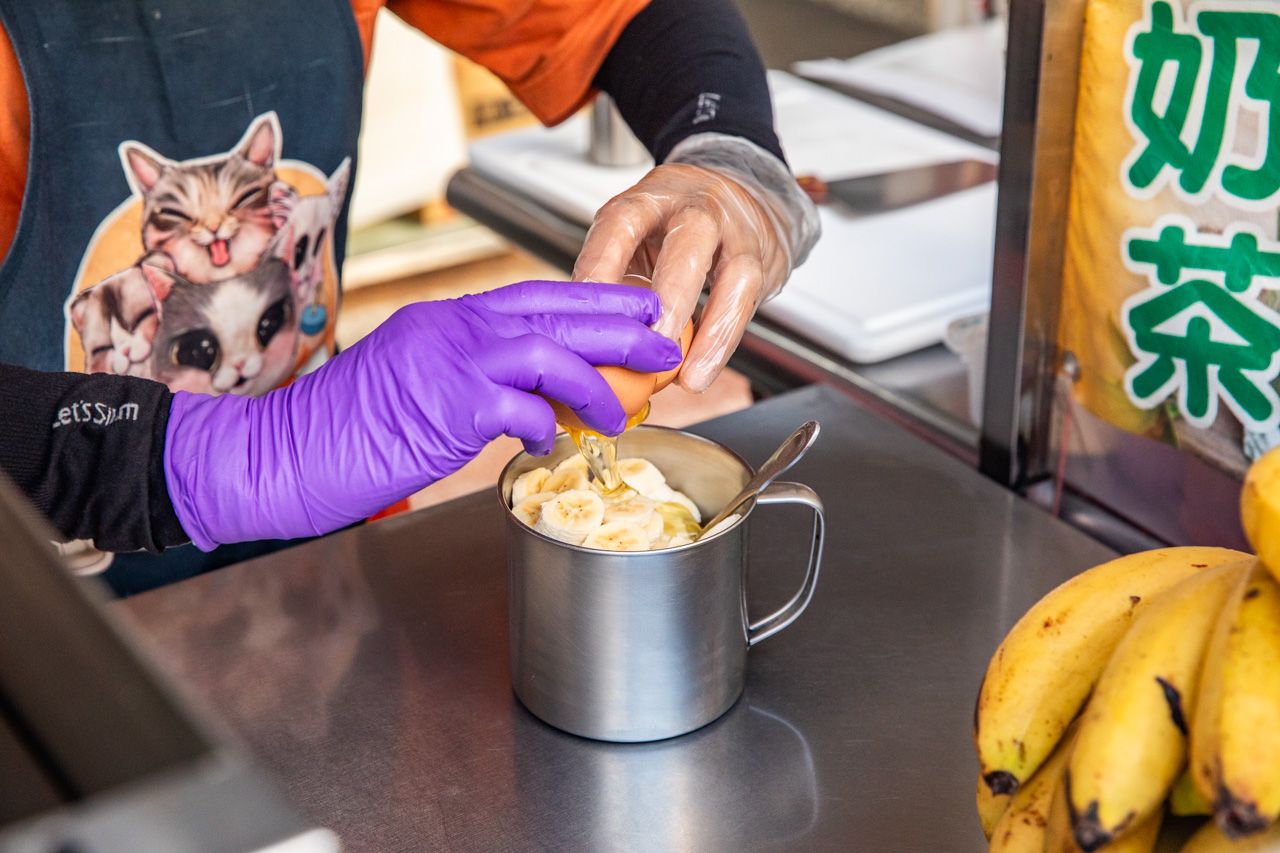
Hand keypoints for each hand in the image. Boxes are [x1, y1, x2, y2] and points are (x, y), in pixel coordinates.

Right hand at [164, 281, 680, 549]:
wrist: (279, 455)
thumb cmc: (346, 432)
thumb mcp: (417, 387)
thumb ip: (473, 380)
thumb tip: (531, 399)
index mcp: (446, 319)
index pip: (536, 296)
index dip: (594, 299)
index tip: (637, 307)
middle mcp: (451, 328)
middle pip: (555, 311)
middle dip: (619, 324)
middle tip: (666, 339)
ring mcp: (446, 362)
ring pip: (547, 351)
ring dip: (596, 381)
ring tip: (626, 409)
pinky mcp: (443, 405)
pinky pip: (518, 408)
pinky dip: (546, 424)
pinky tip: (554, 441)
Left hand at [574, 134, 818, 392]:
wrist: (747, 197)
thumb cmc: (676, 227)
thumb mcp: (636, 237)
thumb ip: (614, 278)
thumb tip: (580, 339)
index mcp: (649, 200)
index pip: (622, 224)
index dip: (602, 264)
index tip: (582, 311)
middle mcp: (696, 208)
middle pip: (688, 241)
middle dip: (669, 296)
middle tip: (647, 342)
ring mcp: (736, 233)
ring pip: (733, 274)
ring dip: (709, 330)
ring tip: (682, 374)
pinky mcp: (761, 261)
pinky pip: (747, 303)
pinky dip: (723, 342)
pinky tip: (701, 373)